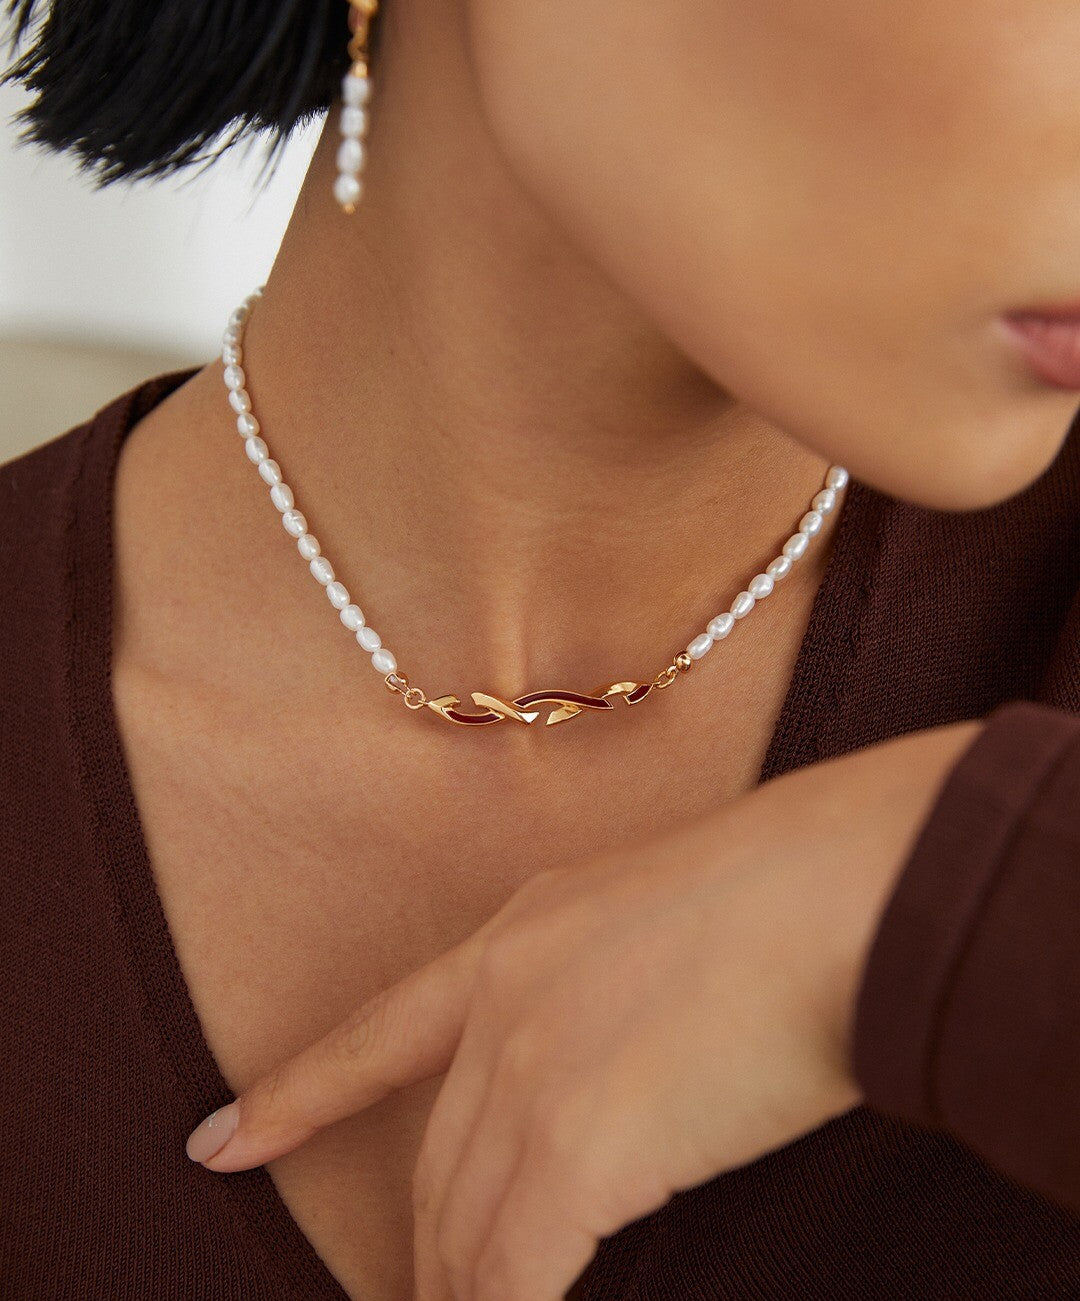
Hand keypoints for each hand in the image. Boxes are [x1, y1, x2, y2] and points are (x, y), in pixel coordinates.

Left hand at [184, 716, 983, 1300]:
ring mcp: (532, 1071)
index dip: (297, 1093)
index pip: (381, 1031)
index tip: (220, 1140)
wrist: (849, 884)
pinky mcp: (577, 1148)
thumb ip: (619, 999)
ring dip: (465, 1293)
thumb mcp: (670, 919)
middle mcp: (506, 1000)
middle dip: (426, 1254)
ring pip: (466, 1227)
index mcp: (523, 931)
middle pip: (436, 1163)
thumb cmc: (797, 888)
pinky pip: (516, 1274)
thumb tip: (628, 1082)